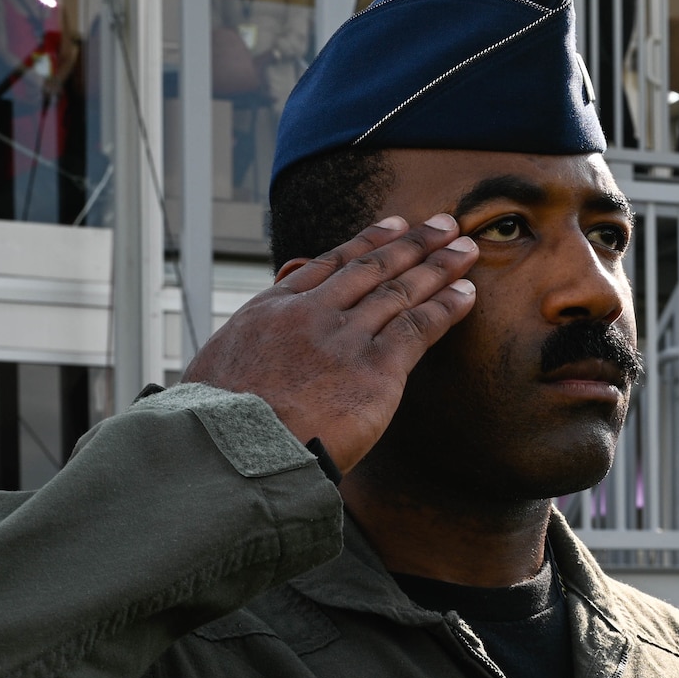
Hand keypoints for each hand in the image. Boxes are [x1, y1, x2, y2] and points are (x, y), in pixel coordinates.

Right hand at [181, 216, 478, 471]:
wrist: (229, 453)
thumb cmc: (214, 432)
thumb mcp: (211, 376)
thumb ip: (241, 359)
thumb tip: (242, 369)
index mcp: (269, 313)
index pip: (327, 267)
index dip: (366, 244)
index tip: (392, 226)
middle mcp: (309, 315)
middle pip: (370, 268)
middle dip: (412, 243)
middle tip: (443, 224)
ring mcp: (342, 338)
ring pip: (398, 291)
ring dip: (437, 266)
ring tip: (465, 249)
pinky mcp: (374, 370)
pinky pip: (418, 327)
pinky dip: (446, 306)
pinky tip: (467, 292)